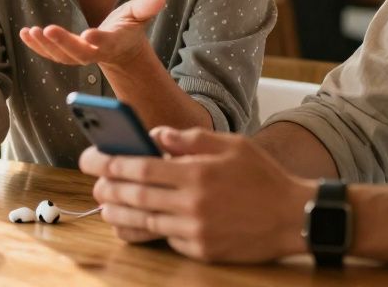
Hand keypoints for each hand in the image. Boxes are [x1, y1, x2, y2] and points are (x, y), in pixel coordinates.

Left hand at [18, 0, 164, 68]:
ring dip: (44, 46)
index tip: (88, 34)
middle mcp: (96, 52)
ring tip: (31, 32)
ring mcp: (80, 55)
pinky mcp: (67, 54)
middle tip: (47, 30)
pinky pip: (51, 54)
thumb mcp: (139, 13)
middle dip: (63, 42)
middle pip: (79, 53)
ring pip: (61, 56)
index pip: (106, 43)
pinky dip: (36, 46)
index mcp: (114, 42)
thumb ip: (147, 7)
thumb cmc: (129, 26)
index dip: (98, 40)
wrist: (121, 47)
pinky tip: (25, 34)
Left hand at [79, 127, 312, 262]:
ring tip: (105, 208)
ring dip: (119, 215)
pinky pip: (167, 239)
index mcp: (196, 172)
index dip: (109, 163)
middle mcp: (192, 203)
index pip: (139, 167)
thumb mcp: (231, 144)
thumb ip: (190, 139)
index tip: (91, 158)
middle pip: (134, 197)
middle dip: (107, 190)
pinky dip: (148, 231)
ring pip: (144, 223)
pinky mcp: (203, 251)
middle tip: (93, 185)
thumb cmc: (263, 176)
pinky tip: (135, 225)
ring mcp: (196, 230)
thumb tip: (155, 136)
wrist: (295, 217)